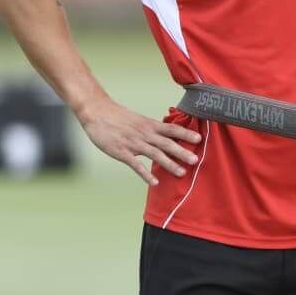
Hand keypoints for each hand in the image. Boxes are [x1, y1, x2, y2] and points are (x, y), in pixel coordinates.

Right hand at [77, 99, 201, 185]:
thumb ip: (152, 128)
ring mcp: (133, 143)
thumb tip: (167, 135)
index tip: (199, 138)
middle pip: (167, 143)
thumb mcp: (138, 120)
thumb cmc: (117, 117)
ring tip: (181, 173)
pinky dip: (145, 174)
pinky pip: (136, 165)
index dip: (185, 133)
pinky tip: (154, 182)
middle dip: (182, 152)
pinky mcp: (122, 152)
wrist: (97, 112)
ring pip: (155, 154)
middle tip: (196, 160)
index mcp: (149, 125)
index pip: (171, 129)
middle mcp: (144, 134)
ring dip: (169, 164)